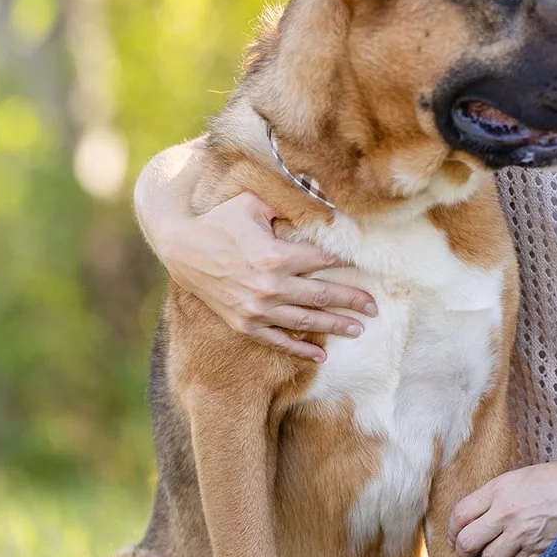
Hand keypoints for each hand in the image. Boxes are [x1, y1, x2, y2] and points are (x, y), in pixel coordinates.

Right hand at [161, 191, 376, 361]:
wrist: (181, 249)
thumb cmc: (221, 221)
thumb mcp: (253, 203)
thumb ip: (287, 204)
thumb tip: (320, 200)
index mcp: (275, 255)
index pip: (323, 260)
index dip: (348, 262)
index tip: (369, 265)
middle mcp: (270, 286)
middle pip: (323, 295)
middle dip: (353, 301)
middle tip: (375, 307)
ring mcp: (257, 309)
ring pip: (306, 322)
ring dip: (335, 327)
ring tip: (359, 329)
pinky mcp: (245, 324)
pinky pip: (278, 341)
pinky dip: (300, 349)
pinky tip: (321, 356)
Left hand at [447, 457, 556, 556]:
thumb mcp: (525, 476)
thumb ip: (498, 496)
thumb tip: (475, 517)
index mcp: (500, 487)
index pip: (458, 515)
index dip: (452, 530)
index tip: (456, 534)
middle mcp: (507, 512)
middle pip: (466, 543)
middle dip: (465, 550)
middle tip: (471, 549)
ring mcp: (523, 535)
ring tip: (503, 549)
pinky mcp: (539, 552)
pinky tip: (521, 554)